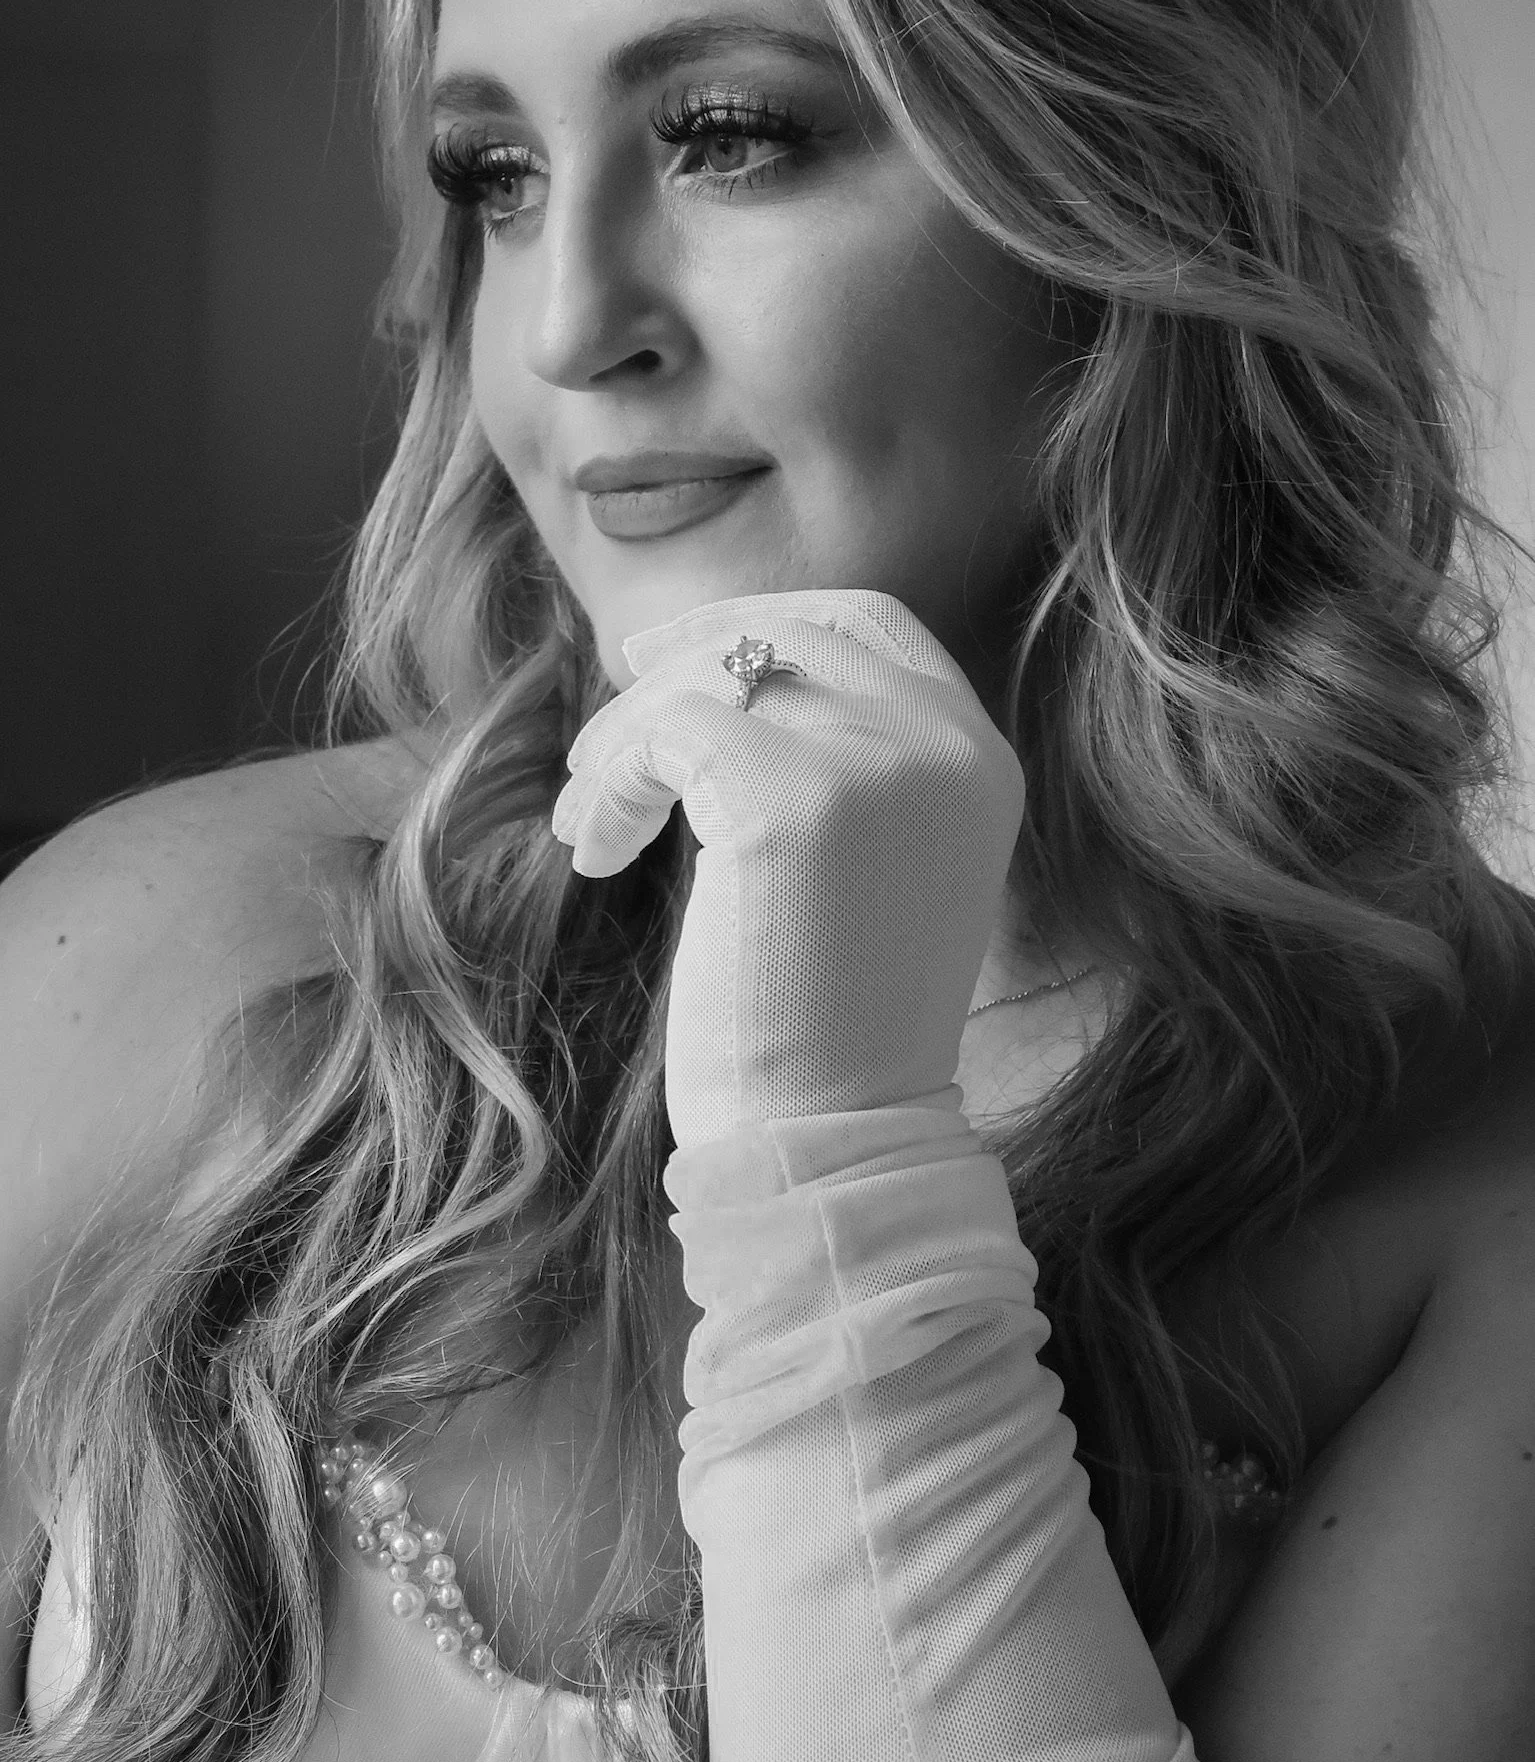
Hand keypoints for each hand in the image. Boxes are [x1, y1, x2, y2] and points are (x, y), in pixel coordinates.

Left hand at [551, 589, 1025, 1146]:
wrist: (836, 1140)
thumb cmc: (831, 1028)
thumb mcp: (873, 868)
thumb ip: (842, 768)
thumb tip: (727, 680)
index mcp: (980, 762)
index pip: (875, 628)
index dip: (766, 622)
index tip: (676, 652)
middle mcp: (945, 746)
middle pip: (792, 633)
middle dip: (686, 660)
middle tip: (609, 707)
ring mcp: (876, 763)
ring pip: (719, 678)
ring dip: (631, 733)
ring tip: (589, 812)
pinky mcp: (791, 796)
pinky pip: (668, 735)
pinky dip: (615, 783)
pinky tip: (599, 851)